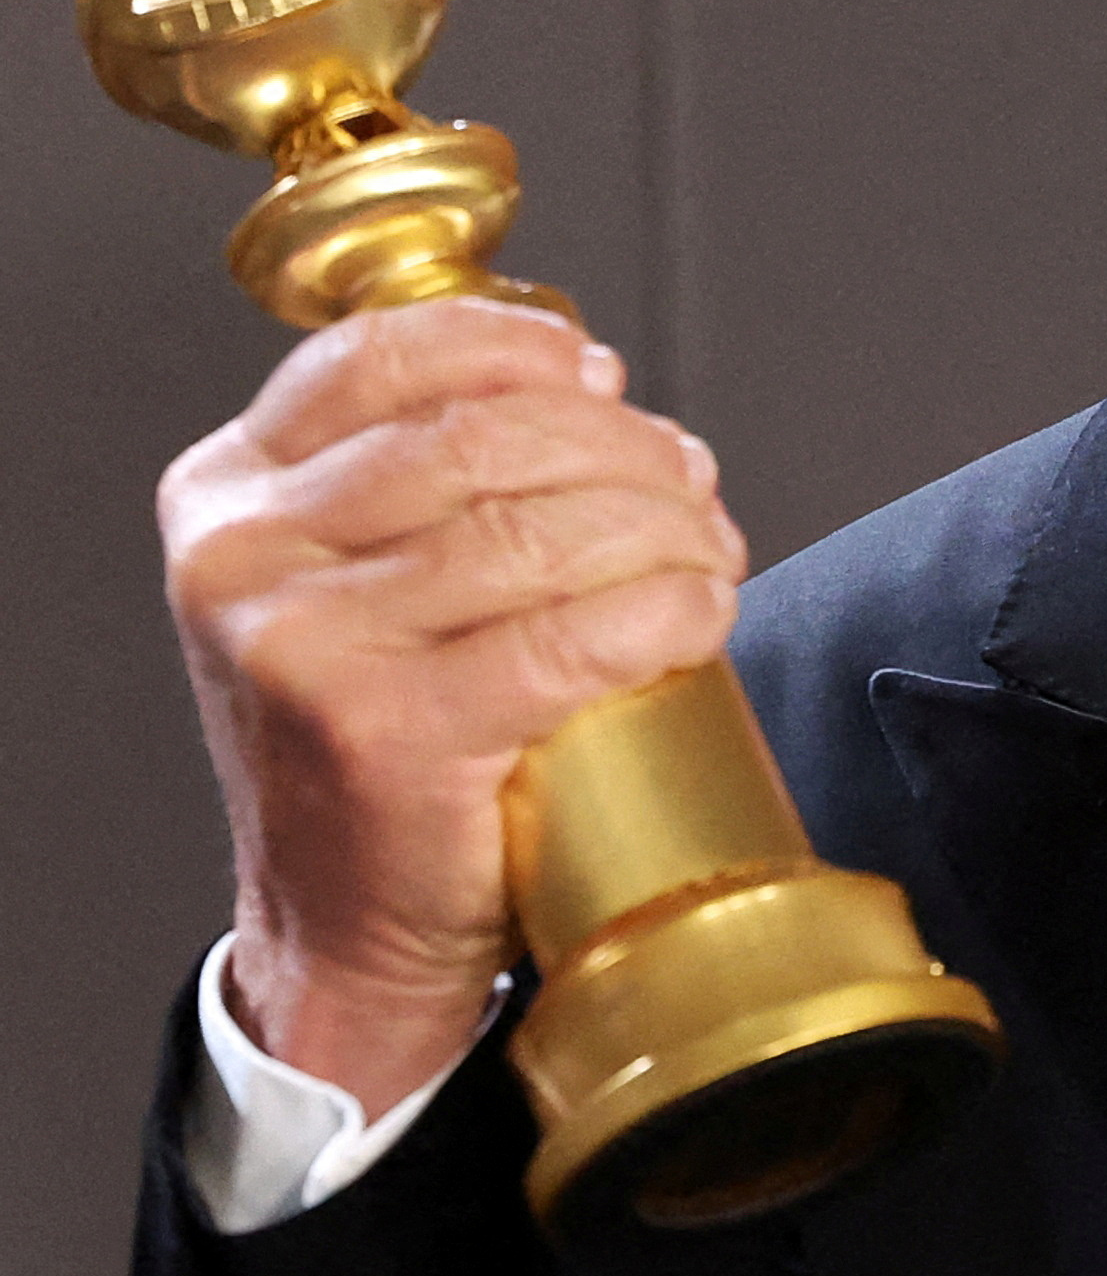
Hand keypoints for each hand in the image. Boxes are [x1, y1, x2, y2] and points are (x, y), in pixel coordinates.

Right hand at [158, 297, 746, 1116]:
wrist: (343, 928)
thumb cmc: (383, 739)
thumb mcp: (359, 578)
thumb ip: (434, 472)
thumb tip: (597, 381)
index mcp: (229, 494)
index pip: (379, 357)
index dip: (515, 347)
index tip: (602, 374)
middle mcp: (243, 559)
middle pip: (482, 437)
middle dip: (623, 449)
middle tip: (691, 485)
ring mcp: (303, 647)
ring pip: (538, 531)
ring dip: (665, 528)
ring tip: (708, 554)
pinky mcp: (384, 734)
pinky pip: (570, 639)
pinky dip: (666, 611)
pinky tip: (701, 613)